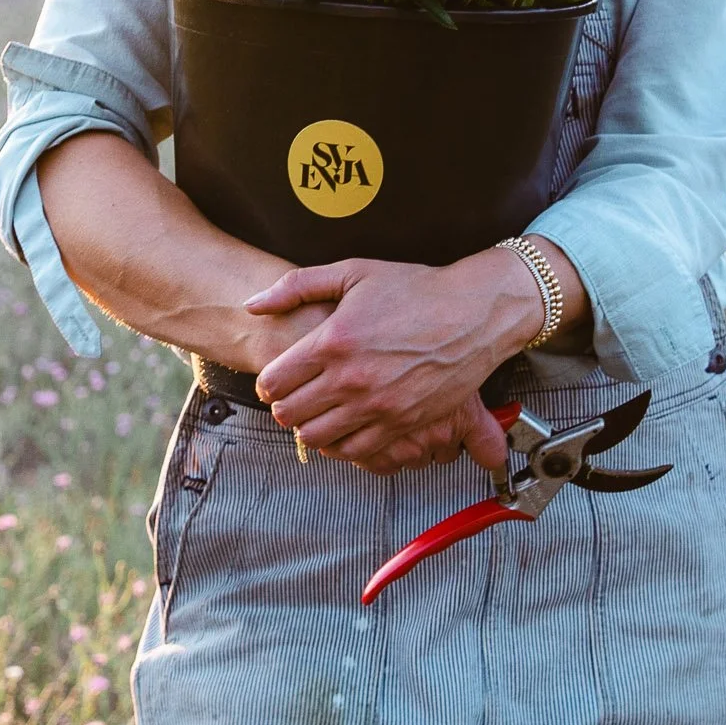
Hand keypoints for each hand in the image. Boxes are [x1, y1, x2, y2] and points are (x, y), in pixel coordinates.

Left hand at [245, 248, 558, 474]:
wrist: (472, 313)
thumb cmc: (415, 289)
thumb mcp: (352, 273)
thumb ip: (296, 287)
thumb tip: (253, 303)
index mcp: (333, 341)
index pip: (275, 381)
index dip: (268, 382)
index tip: (276, 379)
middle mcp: (351, 379)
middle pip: (291, 414)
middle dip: (284, 407)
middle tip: (292, 397)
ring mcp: (378, 406)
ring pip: (317, 437)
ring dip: (309, 427)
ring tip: (315, 412)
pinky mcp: (402, 424)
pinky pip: (355, 451)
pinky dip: (341, 444)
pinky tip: (343, 427)